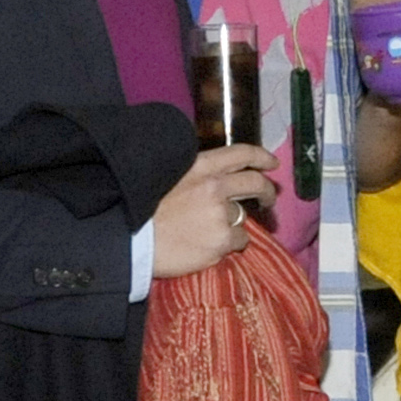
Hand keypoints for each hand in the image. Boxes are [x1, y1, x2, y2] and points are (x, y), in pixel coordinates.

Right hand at [150, 144, 277, 277]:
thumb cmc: (141, 212)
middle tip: (268, 199)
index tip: (272, 163)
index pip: (241, 153)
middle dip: (267, 191)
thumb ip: (196, 177)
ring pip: (242, 217)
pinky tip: (207, 247)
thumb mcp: (167, 179)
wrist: (128, 241)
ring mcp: (221, 213)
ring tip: (208, 233)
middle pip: (256, 183)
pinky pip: (238, 242)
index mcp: (200, 167)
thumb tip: (218, 182)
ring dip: (232, 224)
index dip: (261, 157)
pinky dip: (229, 245)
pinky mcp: (223, 239)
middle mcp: (216, 186)